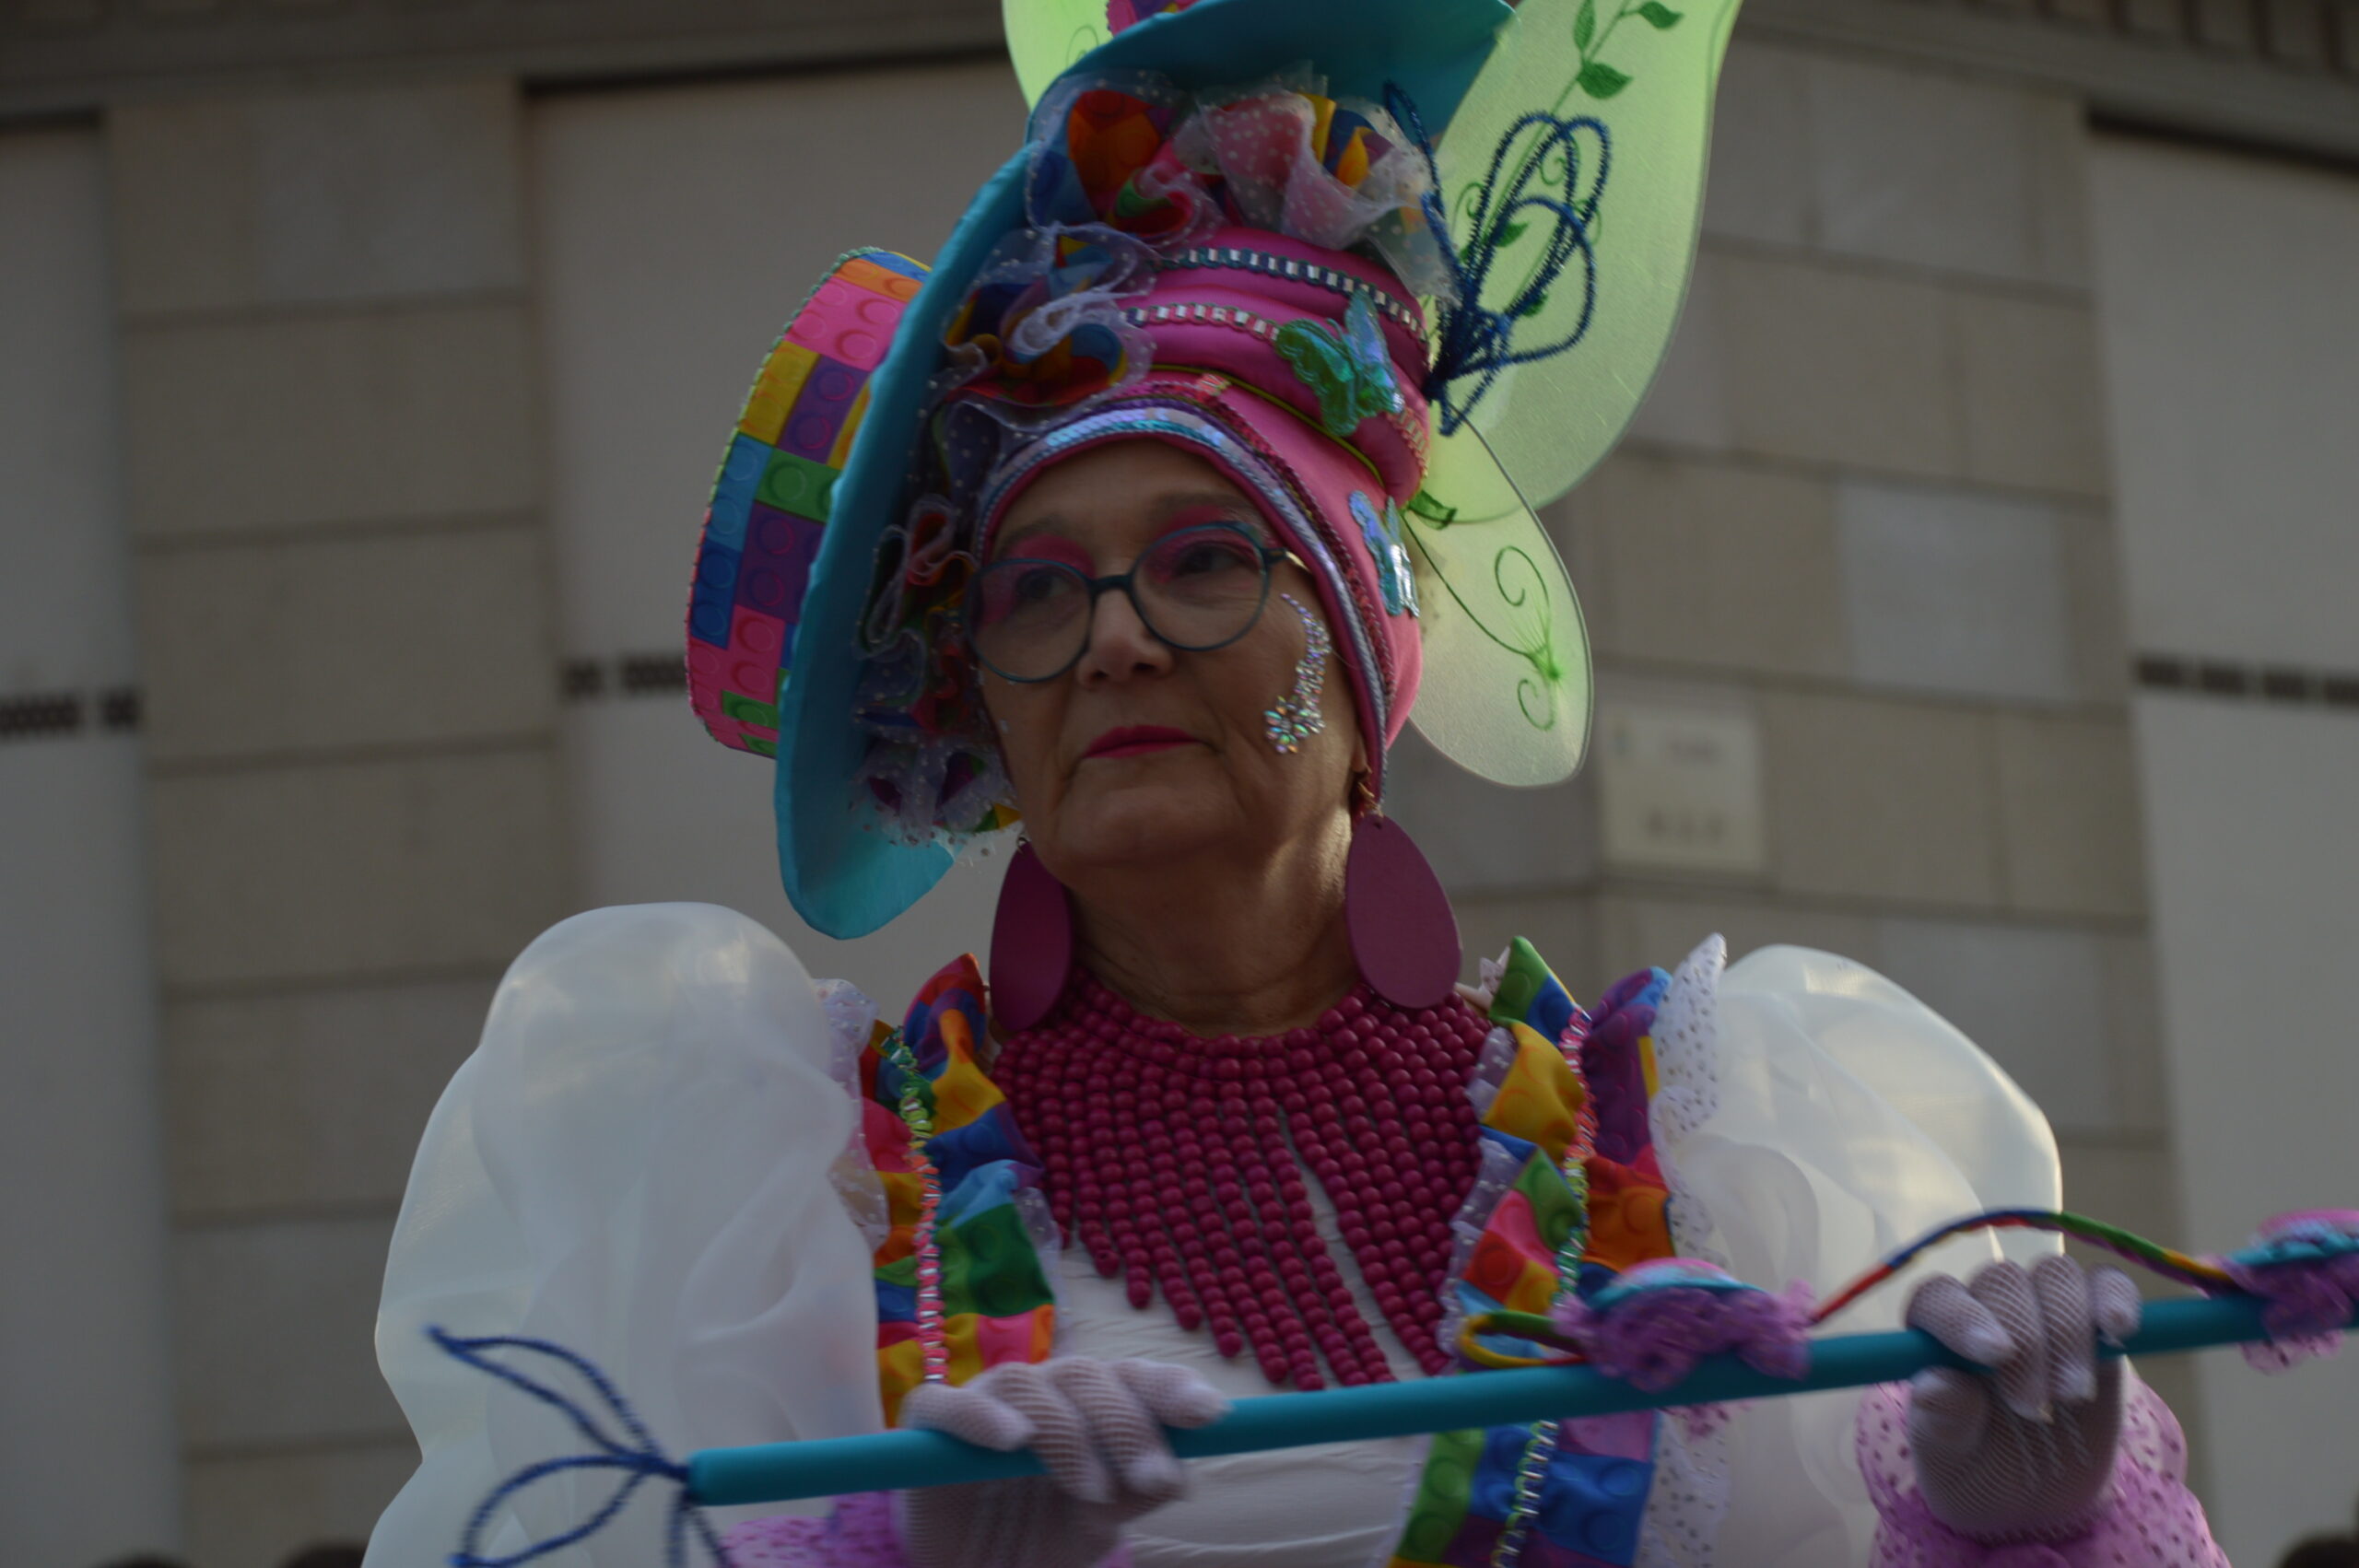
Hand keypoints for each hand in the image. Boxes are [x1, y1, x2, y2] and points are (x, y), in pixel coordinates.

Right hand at [897, 1358, 1226, 1567]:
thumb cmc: (1034, 1543)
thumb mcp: (1095, 1530)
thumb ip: (1131, 1497)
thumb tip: (1178, 1477)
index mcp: (1088, 1409)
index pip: (1133, 1378)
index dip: (1171, 1387)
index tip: (1212, 1414)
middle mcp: (1042, 1394)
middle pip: (1088, 1377)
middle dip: (1130, 1427)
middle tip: (1156, 1481)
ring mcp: (985, 1403)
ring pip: (1030, 1384)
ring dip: (1071, 1436)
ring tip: (1093, 1491)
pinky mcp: (929, 1426)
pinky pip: (948, 1404)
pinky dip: (981, 1415)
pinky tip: (1014, 1439)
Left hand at [1903, 1255, 2142, 1542]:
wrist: (2038, 1497)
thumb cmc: (1978, 1471)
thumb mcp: (1949, 1460)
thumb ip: (1942, 1421)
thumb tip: (1936, 1382)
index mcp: (1937, 1334)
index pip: (1938, 1299)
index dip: (1963, 1317)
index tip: (1994, 1355)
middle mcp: (1988, 1309)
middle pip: (2003, 1282)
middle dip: (2026, 1340)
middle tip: (2032, 1407)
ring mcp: (2044, 1308)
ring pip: (2055, 1275)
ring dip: (2069, 1329)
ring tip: (2073, 1394)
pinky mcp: (2098, 1320)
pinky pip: (2108, 1282)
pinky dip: (2115, 1296)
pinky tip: (2119, 1330)